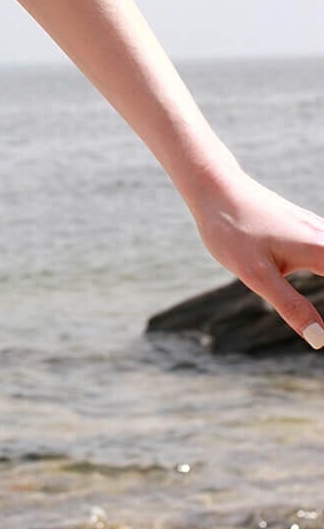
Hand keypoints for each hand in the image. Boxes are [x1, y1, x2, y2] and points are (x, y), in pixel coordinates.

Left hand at [188, 169, 323, 346]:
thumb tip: (319, 340)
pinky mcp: (306, 227)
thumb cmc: (232, 230)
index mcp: (321, 250)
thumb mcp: (256, 275)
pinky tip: (321, 270)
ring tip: (323, 315)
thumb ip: (290, 306)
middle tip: (323, 331)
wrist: (215, 187)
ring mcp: (317, 229)